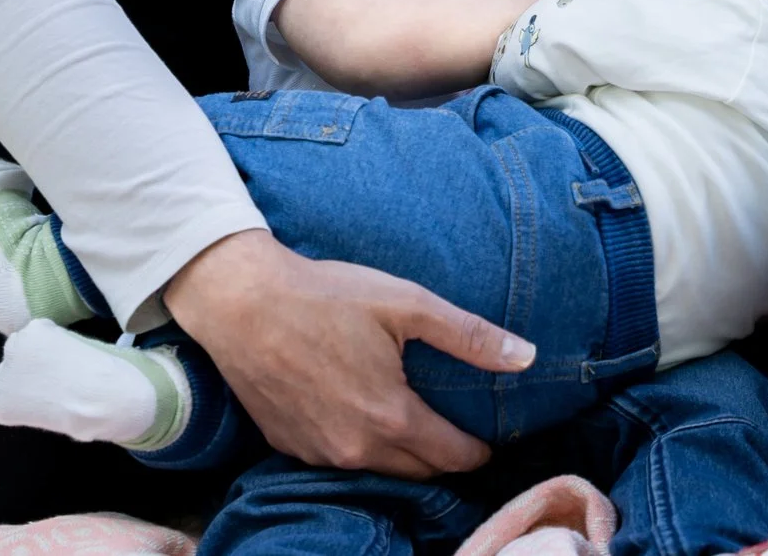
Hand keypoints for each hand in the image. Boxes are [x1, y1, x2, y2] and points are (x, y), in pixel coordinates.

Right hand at [166, 229, 532, 477]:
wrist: (241, 302)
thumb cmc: (326, 297)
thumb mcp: (407, 304)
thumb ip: (469, 335)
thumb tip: (526, 357)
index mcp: (391, 418)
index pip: (452, 456)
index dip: (478, 450)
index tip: (490, 438)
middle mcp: (355, 448)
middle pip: (418, 470)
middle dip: (444, 458)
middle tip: (459, 434)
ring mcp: (318, 453)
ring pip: (377, 469)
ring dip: (403, 457)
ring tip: (417, 428)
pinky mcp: (287, 445)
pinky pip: (338, 459)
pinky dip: (359, 447)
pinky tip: (363, 419)